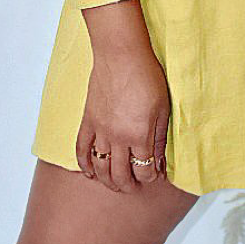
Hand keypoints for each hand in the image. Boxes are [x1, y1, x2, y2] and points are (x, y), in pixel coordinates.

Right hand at [75, 17, 171, 193]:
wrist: (121, 55)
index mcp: (140, 136)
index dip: (150, 177)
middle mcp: (118, 138)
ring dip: (107, 181)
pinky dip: (84, 164)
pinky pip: (82, 149)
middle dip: (128, 185)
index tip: (154, 174)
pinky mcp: (88, 121)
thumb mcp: (162, 109)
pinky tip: (89, 173)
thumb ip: (159, 138)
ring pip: (100, 167)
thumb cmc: (146, 77)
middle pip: (120, 174)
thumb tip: (159, 162)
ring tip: (114, 185)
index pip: (144, 170)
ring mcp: (100, 131)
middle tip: (133, 187)